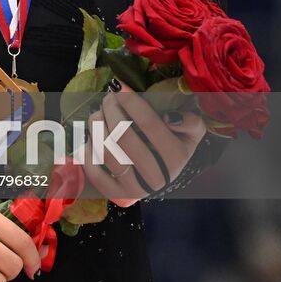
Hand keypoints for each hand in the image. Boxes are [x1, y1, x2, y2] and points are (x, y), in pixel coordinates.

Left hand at [81, 80, 206, 206]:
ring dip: (97, 124)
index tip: (118, 85)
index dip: (131, 101)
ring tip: (98, 112)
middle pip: (123, 135)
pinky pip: (94, 171)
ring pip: (106, 150)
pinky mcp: (117, 196)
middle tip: (108, 97)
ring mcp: (136, 190)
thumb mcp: (192, 129)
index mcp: (176, 158)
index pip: (148, 123)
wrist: (165, 171)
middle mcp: (156, 178)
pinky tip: (92, 135)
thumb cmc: (176, 142)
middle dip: (111, 108)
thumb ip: (190, 120)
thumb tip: (169, 118)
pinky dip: (88, 149)